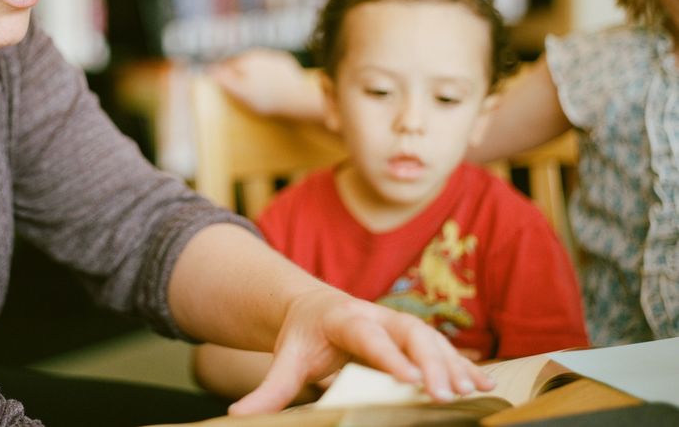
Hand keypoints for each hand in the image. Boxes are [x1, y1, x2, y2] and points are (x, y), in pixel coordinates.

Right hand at [209, 49, 323, 121]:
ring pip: (258, 62)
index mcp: (246, 61)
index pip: (228, 65)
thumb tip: (211, 70)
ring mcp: (274, 57)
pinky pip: (273, 65)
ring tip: (253, 84)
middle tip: (236, 84)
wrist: (297, 98)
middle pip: (243, 61)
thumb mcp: (241, 92)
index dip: (222, 73)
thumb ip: (225, 80)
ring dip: (254, 69)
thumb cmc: (266, 98)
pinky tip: (270, 81)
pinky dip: (269, 71)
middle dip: (238, 70)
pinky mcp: (286, 63)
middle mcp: (259, 54)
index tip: (218, 81)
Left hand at [229, 287, 493, 414]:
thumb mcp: (285, 359)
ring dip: (454, 365)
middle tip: (445, 394)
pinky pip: (444, 348)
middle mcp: (377, 316)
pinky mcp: (413, 336)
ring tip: (473, 391)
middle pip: (410, 333)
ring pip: (432, 339)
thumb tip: (237, 417)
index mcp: (344, 318)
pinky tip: (486, 385)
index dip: (389, 356)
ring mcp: (398, 324)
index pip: (368, 336)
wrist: (314, 307)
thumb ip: (269, 390)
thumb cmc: (302, 337)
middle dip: (430, 362)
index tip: (409, 380)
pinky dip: (465, 365)